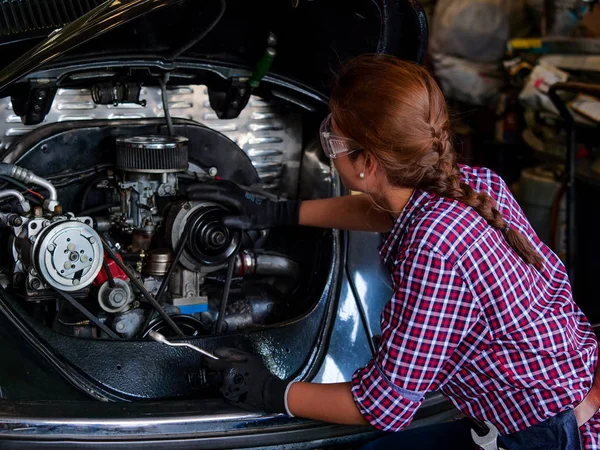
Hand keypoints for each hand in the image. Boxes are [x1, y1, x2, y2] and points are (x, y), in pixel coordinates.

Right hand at [185, 180, 300, 229]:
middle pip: (212, 186)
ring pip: (216, 183)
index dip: (201, 193)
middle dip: (198, 187)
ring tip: (193, 188)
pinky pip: (221, 184)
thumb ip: (237, 222)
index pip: (214, 193)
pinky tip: (207, 188)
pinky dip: (212, 185)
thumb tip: (223, 221)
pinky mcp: (237, 189)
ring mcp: (236, 188)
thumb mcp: (250, 222)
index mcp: (235, 197)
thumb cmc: (262, 216)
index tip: (190, 194)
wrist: (273, 210)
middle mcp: (234, 190)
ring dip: (204, 185)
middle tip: (186, 190)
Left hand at [205, 347, 290, 413]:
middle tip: (231, 370)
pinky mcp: (228, 398)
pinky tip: (239, 387)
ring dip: (224, 380)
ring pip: (219, 382)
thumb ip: (231, 353)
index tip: (204, 359)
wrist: (266, 392)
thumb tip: (217, 352)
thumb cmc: (260, 374)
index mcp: (230, 367)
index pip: (210, 363)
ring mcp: (226, 390)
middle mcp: (226, 379)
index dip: (206, 360)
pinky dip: (229, 388)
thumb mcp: (249, 357)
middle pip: (214, 373)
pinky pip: (224, 391)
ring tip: (238, 380)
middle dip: (218, 370)